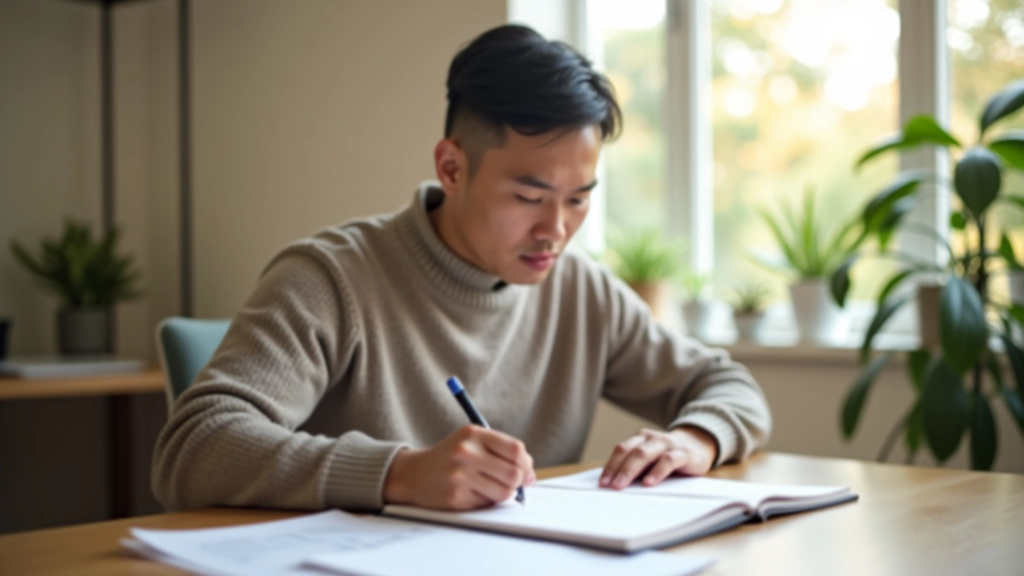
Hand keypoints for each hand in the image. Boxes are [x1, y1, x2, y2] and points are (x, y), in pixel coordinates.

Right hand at [383, 425, 535, 509]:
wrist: (414, 474)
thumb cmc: (451, 457)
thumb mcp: (472, 442)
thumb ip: (501, 451)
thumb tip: (530, 474)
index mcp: (473, 433)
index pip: (515, 449)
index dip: (527, 464)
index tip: (526, 472)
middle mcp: (466, 452)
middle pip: (514, 473)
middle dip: (518, 482)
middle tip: (512, 483)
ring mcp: (459, 475)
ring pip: (504, 492)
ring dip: (502, 493)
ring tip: (489, 487)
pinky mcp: (455, 497)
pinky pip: (487, 504)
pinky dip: (485, 501)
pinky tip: (471, 492)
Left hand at [599, 426, 717, 489]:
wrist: (700, 444)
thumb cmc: (668, 456)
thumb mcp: (651, 459)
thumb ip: (637, 467)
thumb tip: (614, 485)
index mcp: (640, 438)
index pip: (622, 450)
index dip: (610, 466)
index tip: (602, 483)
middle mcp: (652, 438)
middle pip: (631, 452)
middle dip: (618, 469)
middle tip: (610, 486)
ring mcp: (667, 444)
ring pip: (645, 454)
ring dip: (631, 470)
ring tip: (622, 485)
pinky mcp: (683, 453)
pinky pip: (668, 460)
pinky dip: (656, 471)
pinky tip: (649, 483)